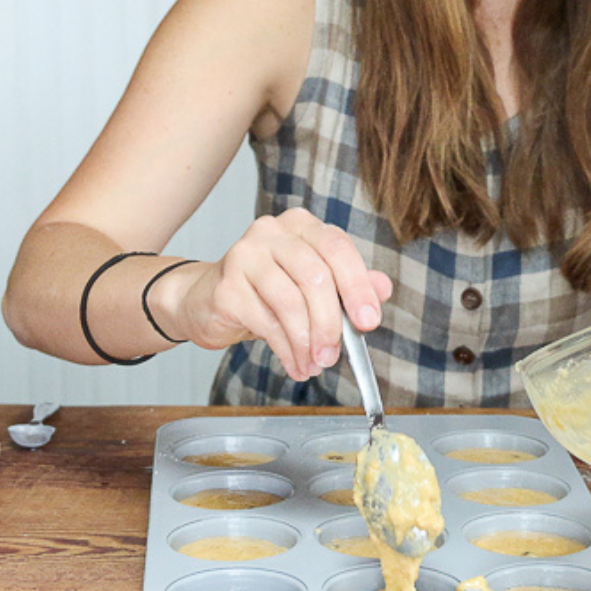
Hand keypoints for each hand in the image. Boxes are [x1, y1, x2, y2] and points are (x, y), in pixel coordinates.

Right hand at [166, 209, 391, 381]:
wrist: (207, 300)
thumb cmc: (266, 291)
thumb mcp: (312, 286)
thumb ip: (349, 284)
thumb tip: (383, 290)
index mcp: (301, 225)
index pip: (337, 248)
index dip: (357, 286)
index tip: (368, 321)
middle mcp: (271, 232)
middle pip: (315, 277)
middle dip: (330, 324)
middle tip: (333, 356)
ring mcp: (245, 255)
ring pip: (290, 302)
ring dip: (307, 342)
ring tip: (313, 364)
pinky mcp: (226, 286)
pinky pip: (266, 323)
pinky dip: (286, 350)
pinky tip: (294, 363)